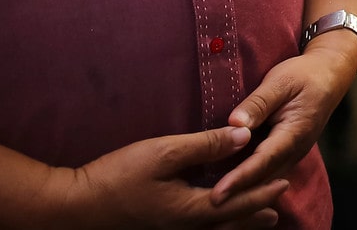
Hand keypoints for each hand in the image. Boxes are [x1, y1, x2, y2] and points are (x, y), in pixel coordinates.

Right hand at [59, 127, 287, 228]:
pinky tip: (214, 219)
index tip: (284, 183)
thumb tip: (243, 136)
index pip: (238, 202)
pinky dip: (215, 225)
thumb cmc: (117, 177)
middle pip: (229, 222)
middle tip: (278, 208)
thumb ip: (205, 145)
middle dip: (255, 213)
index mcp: (191, 209)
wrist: (73, 206)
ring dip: (238, 223)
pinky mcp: (156, 228)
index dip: (261, 192)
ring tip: (260, 220)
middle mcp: (184, 227)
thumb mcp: (164, 153)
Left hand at [212, 38, 356, 202]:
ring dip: (242, 195)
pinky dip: (249, 184)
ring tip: (214, 209)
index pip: (263, 161)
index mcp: (294, 132)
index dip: (240, 179)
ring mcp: (292, 154)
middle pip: (263, 179)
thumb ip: (259, 103)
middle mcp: (294, 150)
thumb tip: (235, 124)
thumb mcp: (280, 81)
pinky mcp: (286, 154)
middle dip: (237, 197)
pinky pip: (266, 174)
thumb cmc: (304, 75)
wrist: (329, 75)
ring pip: (265, 181)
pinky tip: (229, 190)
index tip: (218, 194)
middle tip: (207, 209)